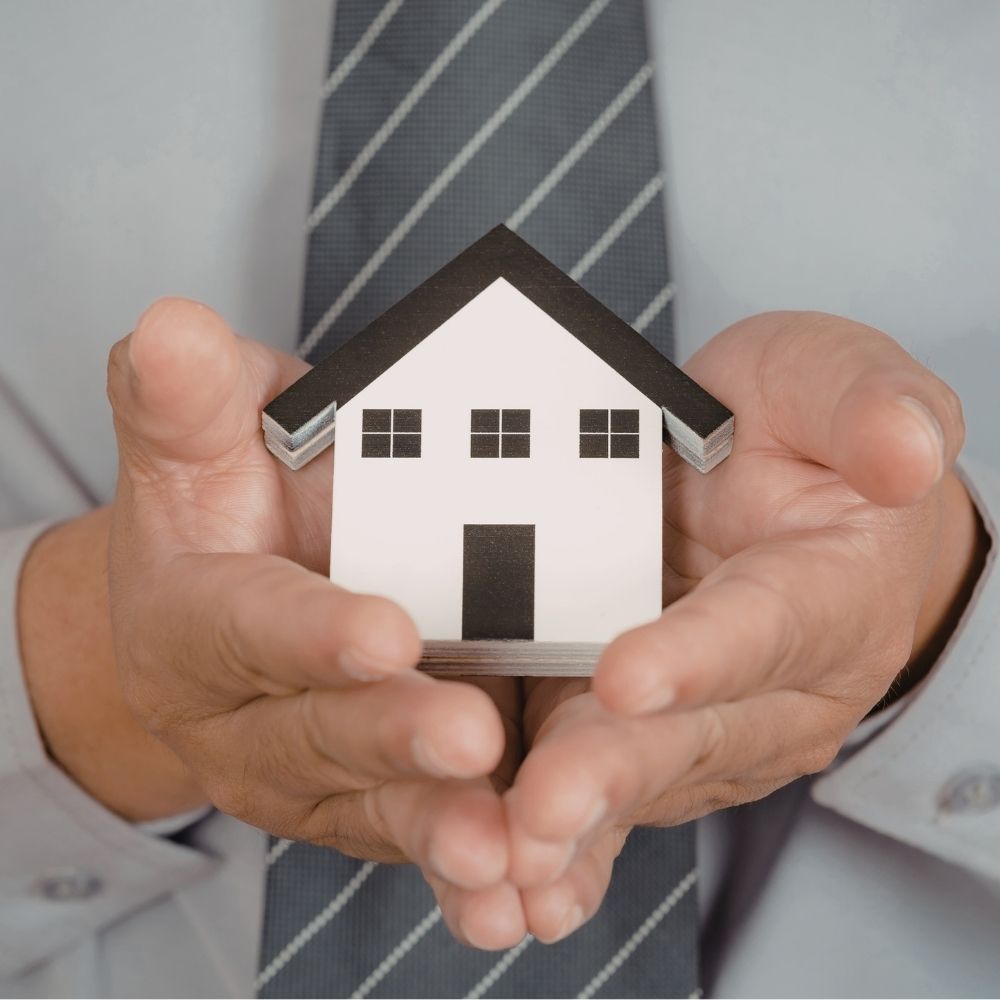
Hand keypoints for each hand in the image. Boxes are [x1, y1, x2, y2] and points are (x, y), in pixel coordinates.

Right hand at [104, 298, 525, 943]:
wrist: (232, 603)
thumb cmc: (229, 510)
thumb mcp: (202, 442)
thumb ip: (190, 400)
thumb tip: (168, 326)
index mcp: (197, 623)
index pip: (247, 626)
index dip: (310, 634)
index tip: (384, 633)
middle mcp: (247, 718)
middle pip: (319, 731)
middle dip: (394, 737)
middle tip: (472, 737)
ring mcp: (313, 772)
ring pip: (376, 806)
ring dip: (441, 829)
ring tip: (508, 854)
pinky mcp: (371, 799)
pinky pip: (420, 837)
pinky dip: (470, 868)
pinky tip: (526, 893)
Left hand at [498, 311, 981, 943]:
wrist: (801, 503)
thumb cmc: (811, 436)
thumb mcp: (837, 382)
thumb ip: (870, 408)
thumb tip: (903, 452)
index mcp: (824, 588)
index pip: (764, 627)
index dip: (698, 657)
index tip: (625, 678)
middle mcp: (772, 682)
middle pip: (689, 733)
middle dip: (609, 770)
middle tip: (538, 811)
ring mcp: (707, 720)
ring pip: (636, 777)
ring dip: (570, 826)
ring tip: (504, 870)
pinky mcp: (645, 731)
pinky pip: (600, 790)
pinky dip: (554, 839)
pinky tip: (498, 883)